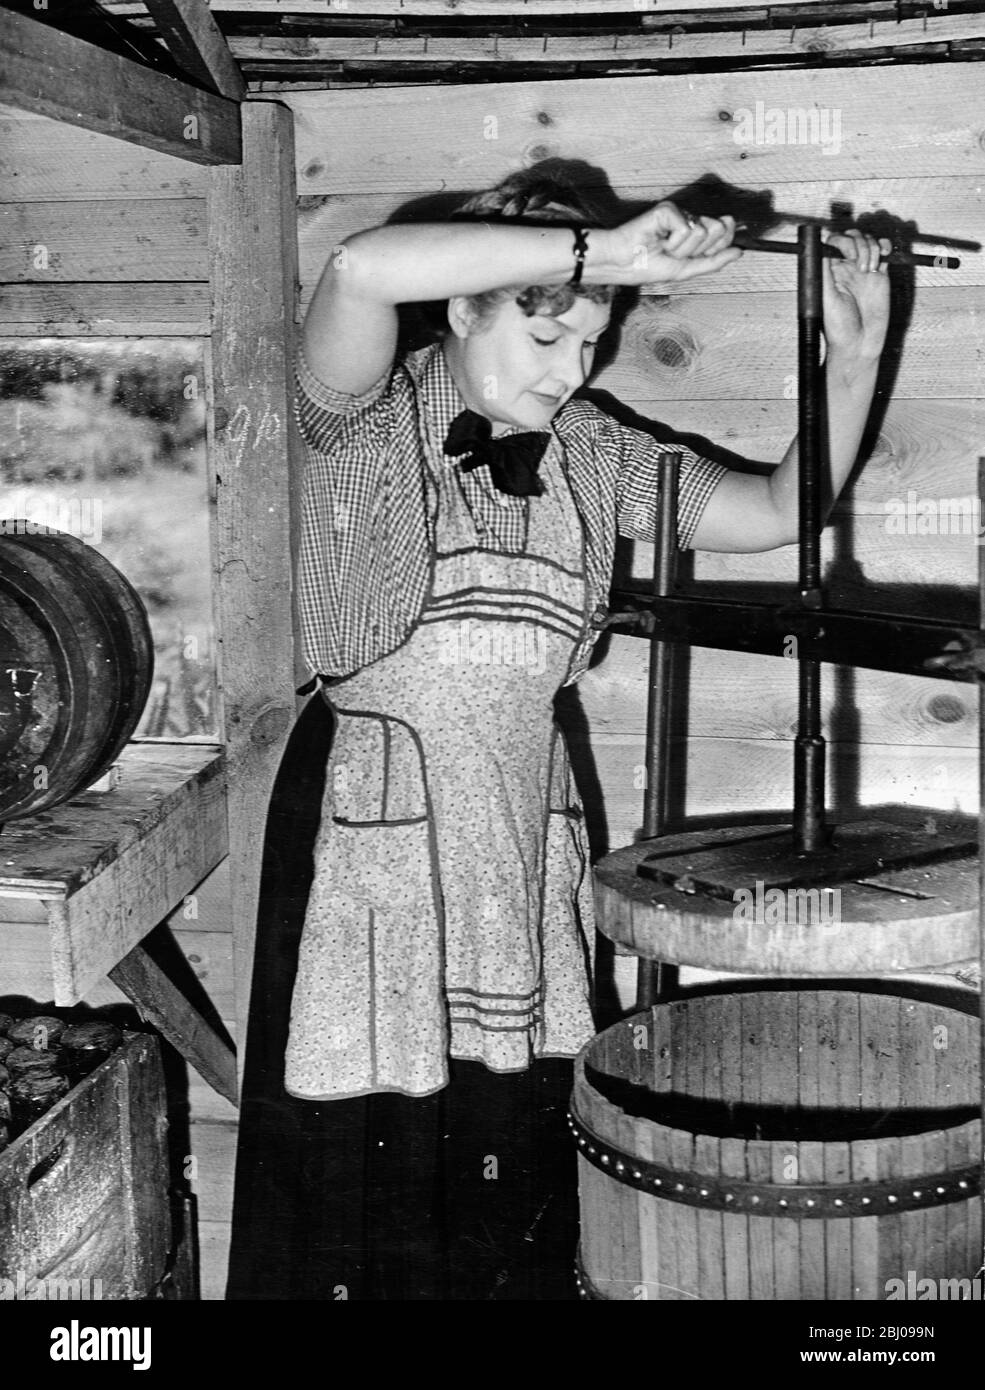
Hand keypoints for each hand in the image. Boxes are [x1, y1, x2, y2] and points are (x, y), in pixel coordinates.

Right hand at [604, 201, 742, 284]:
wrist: (623, 264)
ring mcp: (680, 213)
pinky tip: (658, 240)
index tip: (697, 255)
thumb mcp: (686, 270)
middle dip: (696, 250)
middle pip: (717, 231)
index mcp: (696, 233)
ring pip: (702, 232)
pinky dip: (672, 242)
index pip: (724, 233)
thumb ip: (714, 261)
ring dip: (681, 249)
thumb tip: (740, 252)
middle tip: (674, 253)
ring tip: (664, 248)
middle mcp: (691, 219)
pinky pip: (687, 228)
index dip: (721, 244)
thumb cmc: (648, 266)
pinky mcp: (669, 210)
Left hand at [821, 228, 891, 362]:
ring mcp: (863, 269)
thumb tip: (819, 246)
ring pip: (869, 241)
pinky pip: (884, 250)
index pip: (834, 242)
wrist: (859, 344)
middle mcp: (846, 267)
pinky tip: (884, 255)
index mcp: (830, 270)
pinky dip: (885, 245)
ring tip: (870, 271)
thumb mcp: (827, 298)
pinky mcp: (881, 274)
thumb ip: (824, 272)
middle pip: (853, 237)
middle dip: (859, 244)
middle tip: (861, 267)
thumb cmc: (838, 327)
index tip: (849, 255)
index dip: (843, 241)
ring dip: (872, 248)